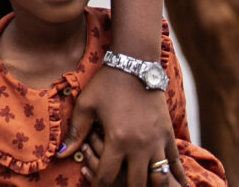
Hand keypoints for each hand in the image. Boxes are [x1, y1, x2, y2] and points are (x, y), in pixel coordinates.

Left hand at [59, 67, 184, 185]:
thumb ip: (76, 132)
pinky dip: (176, 176)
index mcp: (118, 139)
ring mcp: (157, 141)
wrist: (135, 64)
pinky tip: (177, 185)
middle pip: (136, 183)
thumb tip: (61, 154)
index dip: (99, 186)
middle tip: (116, 186)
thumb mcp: (86, 104)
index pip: (107, 176)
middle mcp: (140, 145)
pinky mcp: (168, 135)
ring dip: (149, 185)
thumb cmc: (107, 84)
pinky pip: (175, 163)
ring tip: (142, 185)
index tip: (95, 186)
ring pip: (158, 178)